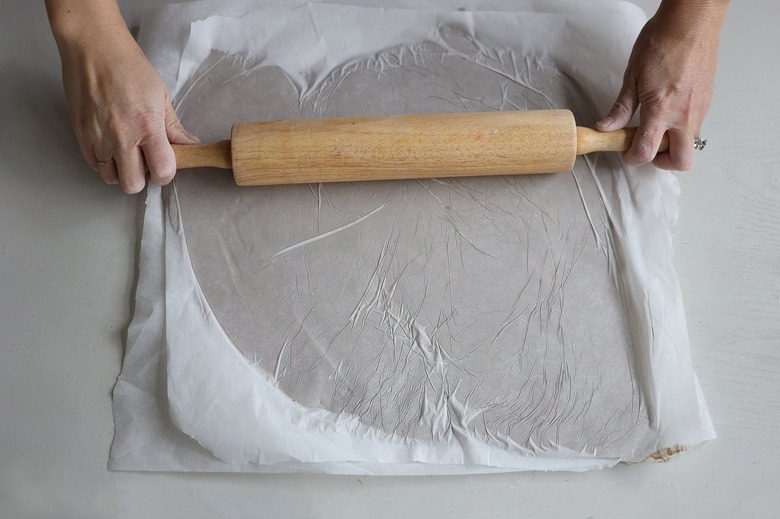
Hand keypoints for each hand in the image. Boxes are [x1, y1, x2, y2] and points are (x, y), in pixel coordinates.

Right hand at [48, 2, 197, 192]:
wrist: (93, 48)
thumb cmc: (129, 66)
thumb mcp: (160, 94)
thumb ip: (173, 126)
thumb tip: (189, 144)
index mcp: (147, 126)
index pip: (162, 171)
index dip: (165, 173)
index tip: (165, 165)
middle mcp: (122, 136)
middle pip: (133, 184)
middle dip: (142, 177)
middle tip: (145, 162)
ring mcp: (98, 137)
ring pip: (111, 178)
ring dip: (121, 171)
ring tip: (126, 153)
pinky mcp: (81, 134)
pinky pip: (93, 164)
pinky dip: (104, 162)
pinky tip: (111, 147)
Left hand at [596, 1, 727, 170]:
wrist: (691, 21)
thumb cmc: (662, 41)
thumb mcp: (632, 76)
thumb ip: (621, 108)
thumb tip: (606, 127)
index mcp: (662, 110)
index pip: (646, 152)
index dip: (632, 158)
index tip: (625, 151)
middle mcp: (685, 115)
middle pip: (681, 161)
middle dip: (663, 162)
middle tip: (647, 149)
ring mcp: (700, 109)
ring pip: (690, 143)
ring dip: (673, 144)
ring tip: (655, 127)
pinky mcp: (707, 101)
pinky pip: (696, 126)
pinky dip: (681, 128)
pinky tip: (668, 112)